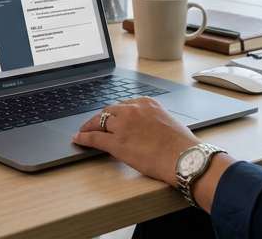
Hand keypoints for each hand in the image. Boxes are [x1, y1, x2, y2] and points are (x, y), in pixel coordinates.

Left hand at [71, 97, 201, 183]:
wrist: (183, 157)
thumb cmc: (180, 144)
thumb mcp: (166, 121)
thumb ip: (151, 119)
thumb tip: (144, 127)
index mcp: (146, 103)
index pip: (123, 105)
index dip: (115, 114)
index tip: (111, 118)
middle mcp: (132, 110)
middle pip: (109, 111)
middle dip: (101, 118)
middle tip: (95, 124)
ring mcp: (122, 125)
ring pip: (99, 122)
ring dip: (89, 126)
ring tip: (84, 130)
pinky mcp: (116, 142)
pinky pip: (95, 137)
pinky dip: (84, 137)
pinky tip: (78, 138)